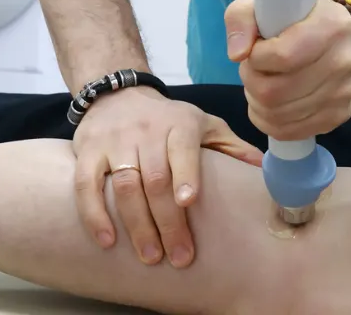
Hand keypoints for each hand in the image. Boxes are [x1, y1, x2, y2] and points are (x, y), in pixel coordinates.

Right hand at [71, 86, 263, 268]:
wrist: (117, 93)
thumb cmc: (169, 119)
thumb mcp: (204, 124)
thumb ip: (231, 147)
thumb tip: (264, 170)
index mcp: (180, 125)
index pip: (182, 149)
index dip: (185, 175)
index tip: (188, 201)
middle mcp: (145, 132)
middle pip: (155, 179)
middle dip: (168, 221)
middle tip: (179, 257)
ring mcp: (114, 142)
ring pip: (124, 186)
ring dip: (137, 225)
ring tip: (150, 257)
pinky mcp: (87, 152)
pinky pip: (86, 185)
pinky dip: (94, 214)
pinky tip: (107, 241)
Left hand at [223, 0, 350, 140]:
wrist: (342, 36)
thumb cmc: (298, 18)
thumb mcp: (265, 3)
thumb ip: (242, 19)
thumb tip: (237, 54)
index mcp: (328, 28)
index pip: (282, 57)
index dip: (256, 59)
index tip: (256, 50)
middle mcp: (341, 63)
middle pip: (275, 93)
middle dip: (252, 82)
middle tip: (255, 70)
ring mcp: (343, 94)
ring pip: (279, 116)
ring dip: (258, 103)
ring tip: (263, 84)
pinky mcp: (338, 115)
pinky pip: (290, 132)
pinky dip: (270, 121)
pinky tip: (272, 104)